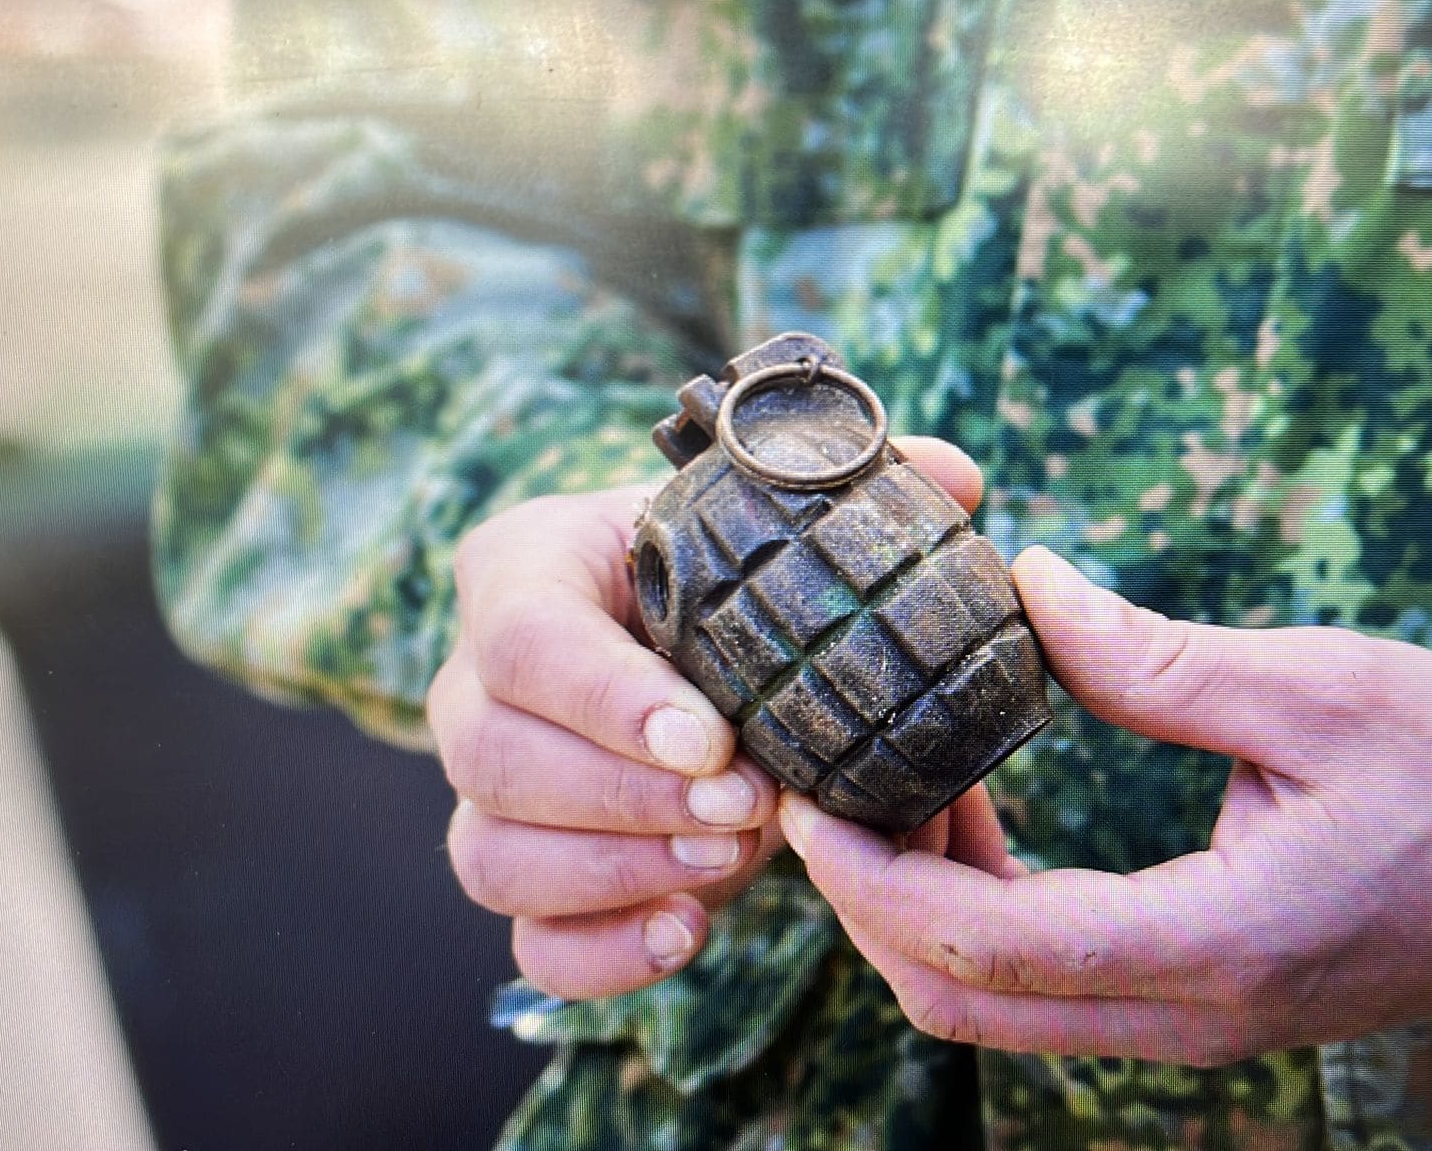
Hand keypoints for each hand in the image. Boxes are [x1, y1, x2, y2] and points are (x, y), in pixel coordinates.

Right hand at [426, 438, 985, 999]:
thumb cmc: (717, 573)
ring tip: (731, 863)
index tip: (712, 741)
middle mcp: (475, 686)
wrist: (684, 651)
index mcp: (522, 572)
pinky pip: (528, 941)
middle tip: (748, 808)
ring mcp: (488, 794)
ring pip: (493, 856)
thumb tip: (956, 478)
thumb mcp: (759, 521)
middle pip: (495, 758)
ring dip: (618, 872)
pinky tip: (687, 933)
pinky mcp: (526, 876)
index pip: (526, 639)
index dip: (610, 700)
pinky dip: (601, 953)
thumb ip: (845, 494)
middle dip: (628, 797)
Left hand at [781, 549, 1431, 1064]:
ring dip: (925, 909)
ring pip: (1000, 1006)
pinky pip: (1054, 987)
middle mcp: (1194, 1015)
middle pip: (965, 1001)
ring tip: (909, 778)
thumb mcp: (1315, 689)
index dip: (870, 883)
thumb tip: (1028, 587)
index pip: (987, 948)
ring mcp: (1200, 1026)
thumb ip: (1154, 659)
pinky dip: (987, 916)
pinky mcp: (1207, 1005)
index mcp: (1218, 943)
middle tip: (830, 781)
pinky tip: (984, 812)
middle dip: (872, 902)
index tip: (802, 800)